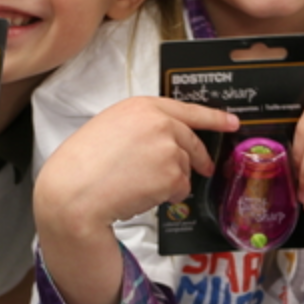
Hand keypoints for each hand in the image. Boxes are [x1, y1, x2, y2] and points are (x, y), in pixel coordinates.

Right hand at [35, 97, 238, 303]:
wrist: (73, 191)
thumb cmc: (81, 165)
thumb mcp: (109, 128)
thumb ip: (141, 128)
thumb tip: (164, 143)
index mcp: (140, 106)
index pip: (186, 108)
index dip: (212, 117)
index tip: (230, 121)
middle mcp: (159, 121)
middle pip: (191, 140)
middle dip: (200, 157)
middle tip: (205, 168)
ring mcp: (168, 146)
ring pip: (185, 168)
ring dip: (170, 181)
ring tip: (137, 185)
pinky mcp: (172, 173)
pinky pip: (180, 189)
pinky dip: (166, 197)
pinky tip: (141, 194)